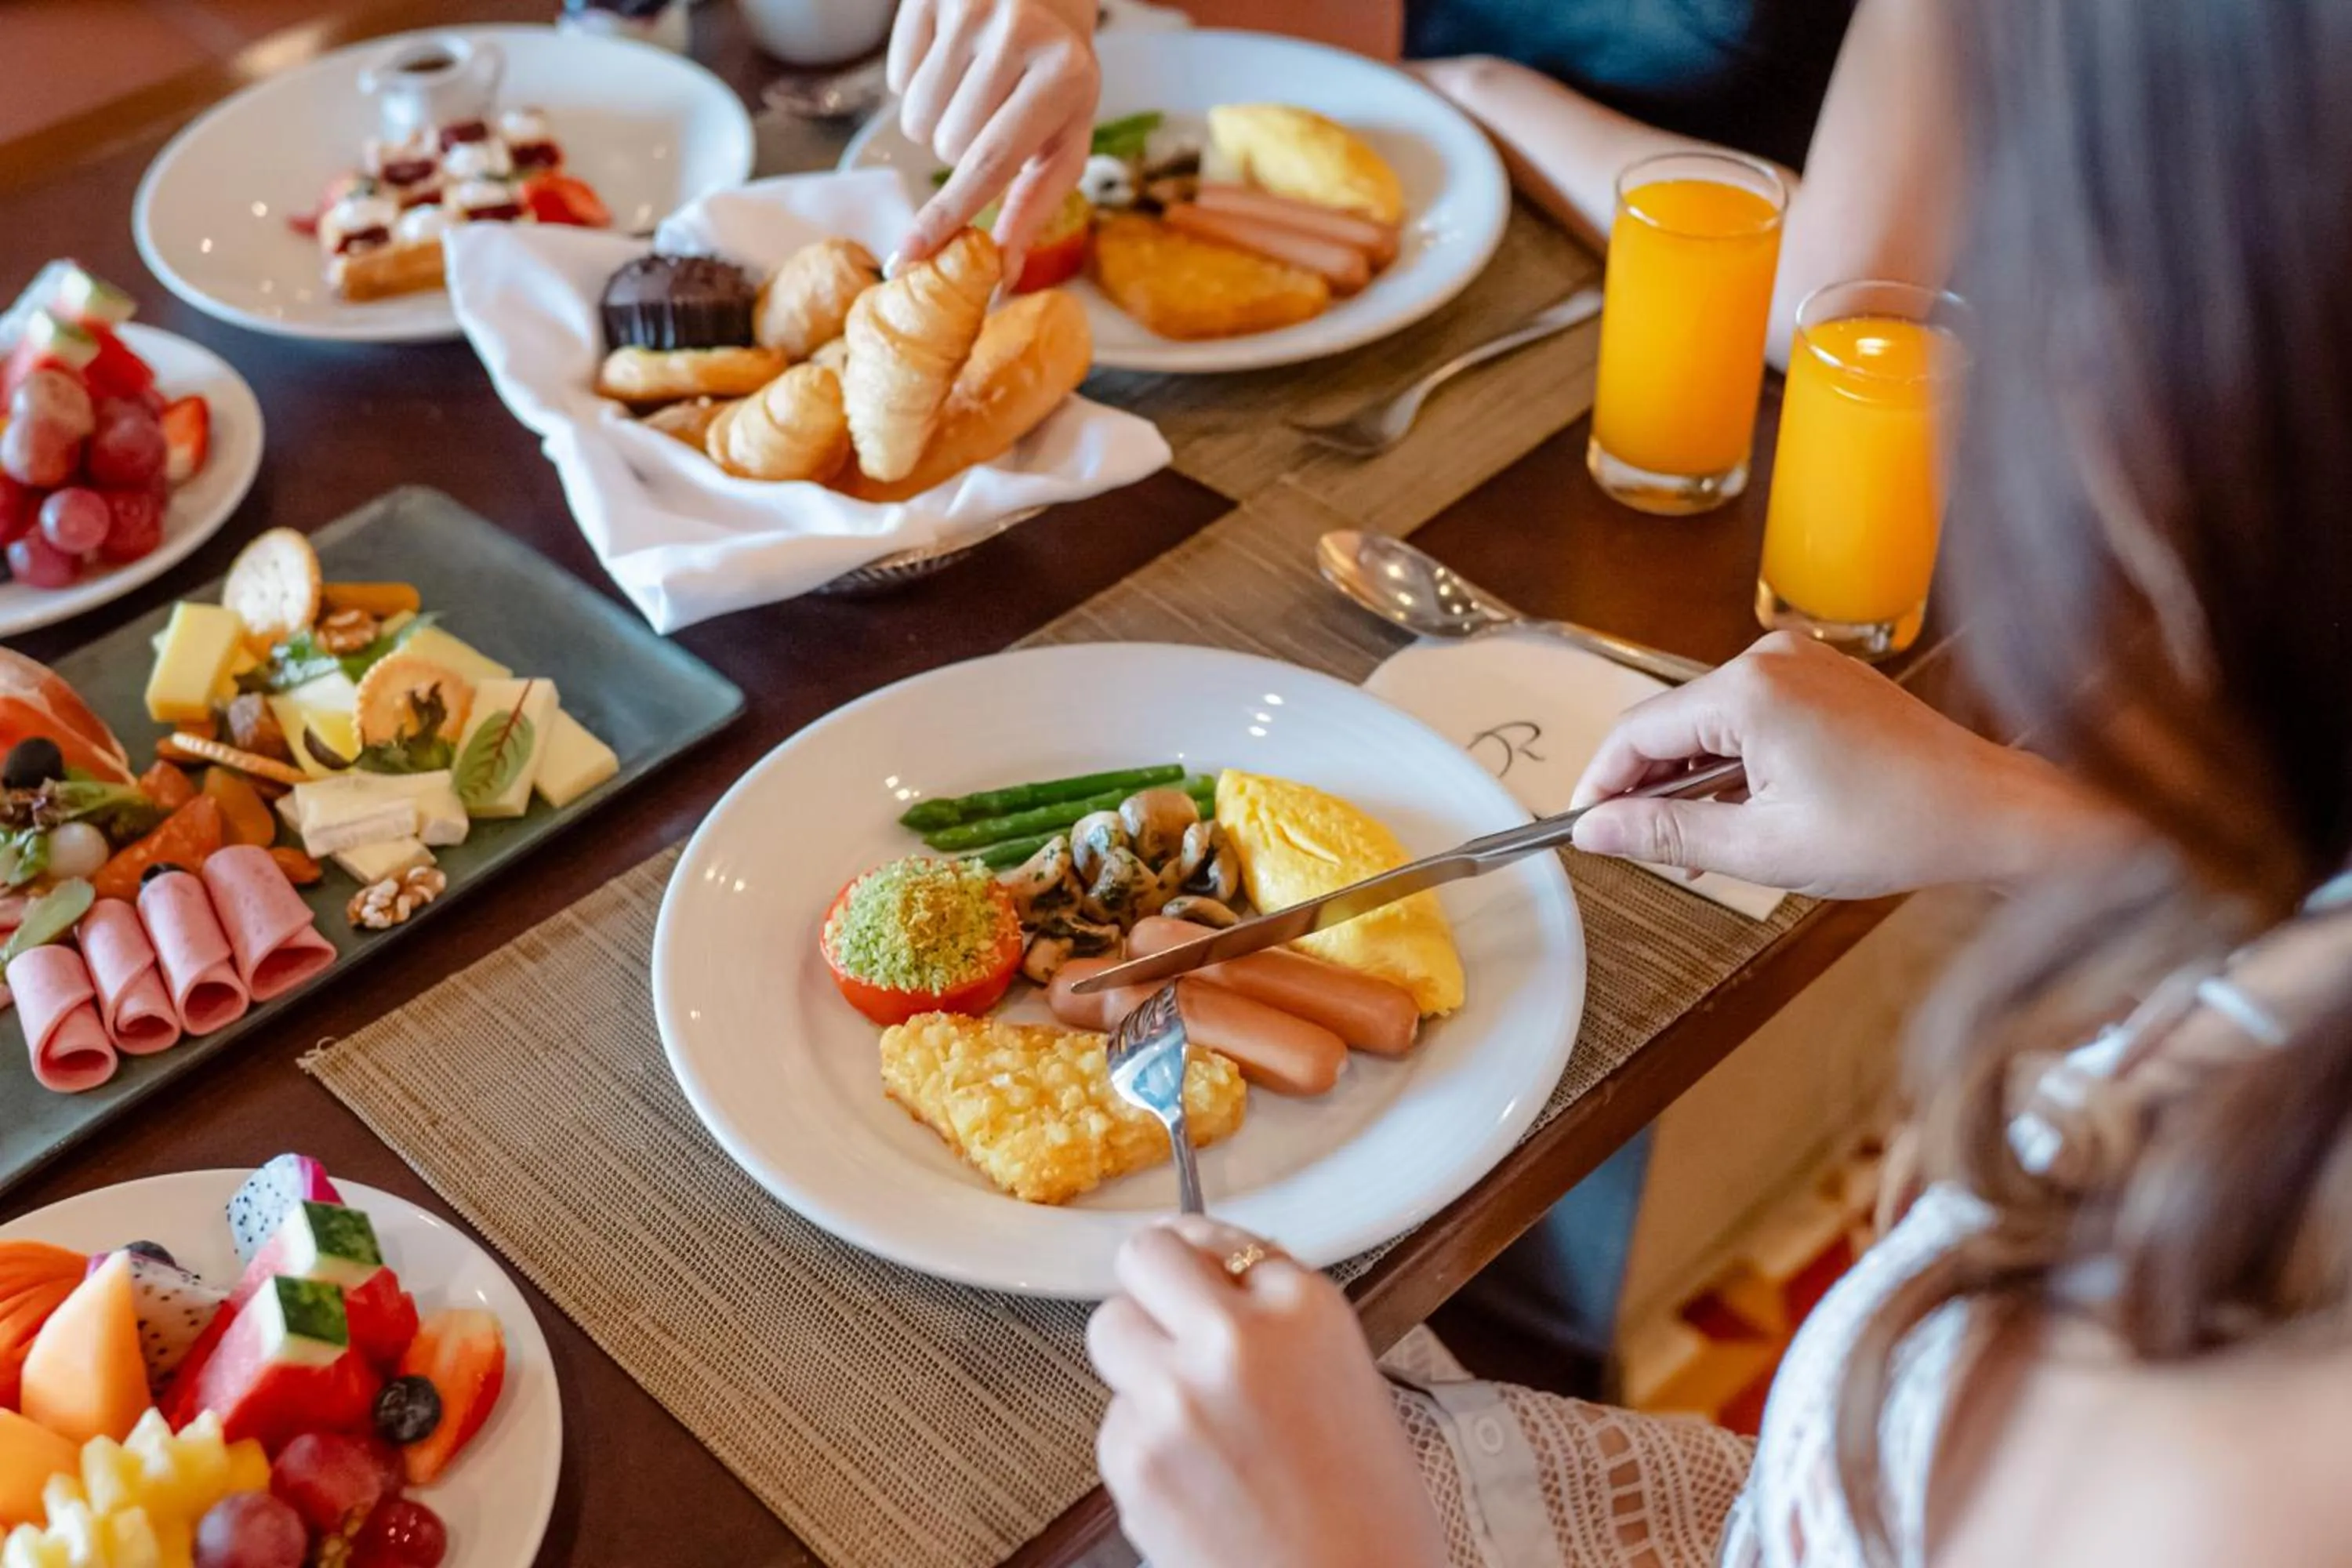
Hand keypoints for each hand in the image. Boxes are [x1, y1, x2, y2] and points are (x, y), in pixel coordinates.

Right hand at [888, 0, 1098, 272]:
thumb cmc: (1059, 77)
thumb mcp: (1066, 135)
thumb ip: (1036, 203)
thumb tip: (1003, 271)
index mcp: (1063, 77)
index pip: (990, 164)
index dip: (947, 215)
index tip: (912, 255)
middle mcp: (1017, 35)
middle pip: (947, 144)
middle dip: (959, 150)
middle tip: (991, 118)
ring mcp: (971, 7)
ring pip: (916, 117)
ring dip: (935, 121)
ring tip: (971, 91)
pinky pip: (897, 75)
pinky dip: (917, 81)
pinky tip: (952, 59)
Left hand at [1087, 1218, 1445, 1567]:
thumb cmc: (1369, 1514)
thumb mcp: (1351, 1378)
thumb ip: (1280, 1315)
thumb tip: (1215, 1274)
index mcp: (1304, 1310)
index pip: (1212, 1236)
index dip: (1202, 1259)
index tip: (1196, 1269)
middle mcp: (1231, 1340)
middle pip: (1142, 1260)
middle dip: (1153, 1290)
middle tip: (1173, 1326)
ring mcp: (1172, 1398)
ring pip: (1112, 1335)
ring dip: (1142, 1364)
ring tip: (1197, 1419)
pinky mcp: (1133, 1460)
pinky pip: (1113, 1419)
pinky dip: (1141, 1441)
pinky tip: (1195, 1475)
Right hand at [1568, 632, 2124, 897]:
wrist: (1988, 814)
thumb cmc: (1892, 829)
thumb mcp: (1759, 848)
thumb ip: (1664, 833)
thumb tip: (1595, 830)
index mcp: (1747, 691)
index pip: (1634, 733)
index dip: (1599, 785)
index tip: (1582, 828)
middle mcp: (1768, 657)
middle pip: (1669, 723)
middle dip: (1648, 787)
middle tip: (1644, 850)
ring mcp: (1800, 661)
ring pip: (1709, 722)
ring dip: (1693, 779)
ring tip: (1702, 844)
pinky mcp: (1823, 675)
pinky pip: (1750, 714)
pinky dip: (1733, 761)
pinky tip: (1743, 810)